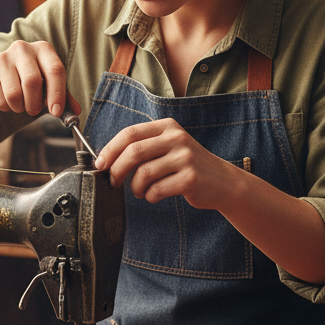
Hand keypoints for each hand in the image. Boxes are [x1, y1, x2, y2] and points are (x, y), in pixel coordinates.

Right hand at [0, 40, 79, 117]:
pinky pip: (0, 100)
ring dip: (20, 107)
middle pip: (32, 82)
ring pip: (14, 94)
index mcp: (43, 49)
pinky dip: (7, 108)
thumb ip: (63, 96)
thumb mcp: (49, 83)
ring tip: (21, 104)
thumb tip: (75, 112)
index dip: (57, 94)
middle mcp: (22, 48)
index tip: (56, 112)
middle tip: (35, 110)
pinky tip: (7, 99)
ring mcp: (2, 58)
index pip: (55, 70)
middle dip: (35, 103)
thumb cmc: (30, 78)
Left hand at [94, 117, 234, 208]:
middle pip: (134, 152)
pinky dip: (150, 197)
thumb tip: (107, 159)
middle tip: (112, 182)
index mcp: (167, 127)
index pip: (130, 133)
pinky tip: (155, 196)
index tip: (100, 164)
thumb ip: (144, 147)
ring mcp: (185, 158)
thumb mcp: (170, 146)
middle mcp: (176, 139)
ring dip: (135, 188)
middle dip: (117, 170)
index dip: (110, 149)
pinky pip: (157, 190)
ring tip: (141, 192)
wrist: (223, 182)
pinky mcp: (190, 178)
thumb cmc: (189, 165)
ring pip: (143, 174)